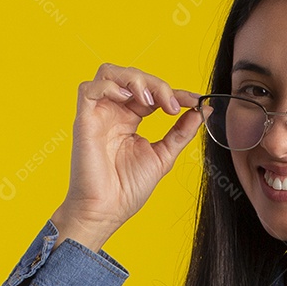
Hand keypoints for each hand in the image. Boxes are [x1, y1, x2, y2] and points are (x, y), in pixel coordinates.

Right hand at [52, 63, 208, 246]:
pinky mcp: (83, 120)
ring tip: (151, 101)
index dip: (173, 92)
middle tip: (172, 105)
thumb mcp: (164, 155)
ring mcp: (98, 115)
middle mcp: (113, 113)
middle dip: (157, 85)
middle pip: (132, 77)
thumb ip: (181, 132)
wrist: (107, 211)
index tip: (195, 100)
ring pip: (110, 74)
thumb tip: (203, 111)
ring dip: (135, 80)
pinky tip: (129, 101)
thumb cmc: (128, 189)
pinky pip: (88, 89)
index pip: (151, 92)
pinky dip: (110, 87)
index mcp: (130, 119)